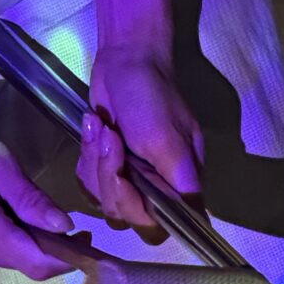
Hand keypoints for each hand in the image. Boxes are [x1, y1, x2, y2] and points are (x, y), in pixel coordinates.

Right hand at [0, 119, 134, 283]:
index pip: (40, 263)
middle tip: (70, 224)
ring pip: (14, 260)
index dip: (71, 260)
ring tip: (32, 212)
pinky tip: (3, 217)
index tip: (92, 247)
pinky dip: (10, 242)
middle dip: (54, 247)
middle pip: (30, 263)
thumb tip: (63, 226)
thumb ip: (28, 195)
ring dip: (31, 243)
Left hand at [80, 42, 203, 234]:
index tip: (125, 177)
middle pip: (124, 212)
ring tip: (103, 127)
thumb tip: (197, 222)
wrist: (126, 59)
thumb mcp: (166, 138)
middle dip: (109, 175)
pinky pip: (89, 180)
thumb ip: (178, 181)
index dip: (136, 208)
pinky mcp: (107, 166)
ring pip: (102, 197)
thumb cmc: (151, 95)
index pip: (161, 224)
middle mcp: (157, 186)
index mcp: (180, 183)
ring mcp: (131, 177)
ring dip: (96, 161)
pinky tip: (95, 127)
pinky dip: (86, 154)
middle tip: (111, 139)